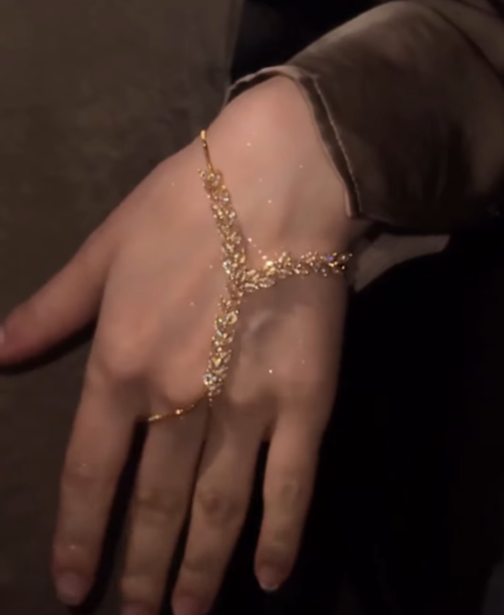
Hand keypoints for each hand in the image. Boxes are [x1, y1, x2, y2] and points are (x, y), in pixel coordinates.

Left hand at [0, 78, 360, 614]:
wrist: (279, 181)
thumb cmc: (185, 207)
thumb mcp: (105, 249)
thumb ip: (51, 308)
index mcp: (120, 364)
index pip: (90, 474)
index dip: (80, 536)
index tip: (72, 586)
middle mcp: (177, 402)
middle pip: (154, 504)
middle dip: (139, 570)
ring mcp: (246, 408)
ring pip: (217, 508)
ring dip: (199, 570)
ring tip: (184, 613)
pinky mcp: (305, 402)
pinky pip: (291, 484)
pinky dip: (280, 536)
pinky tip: (270, 576)